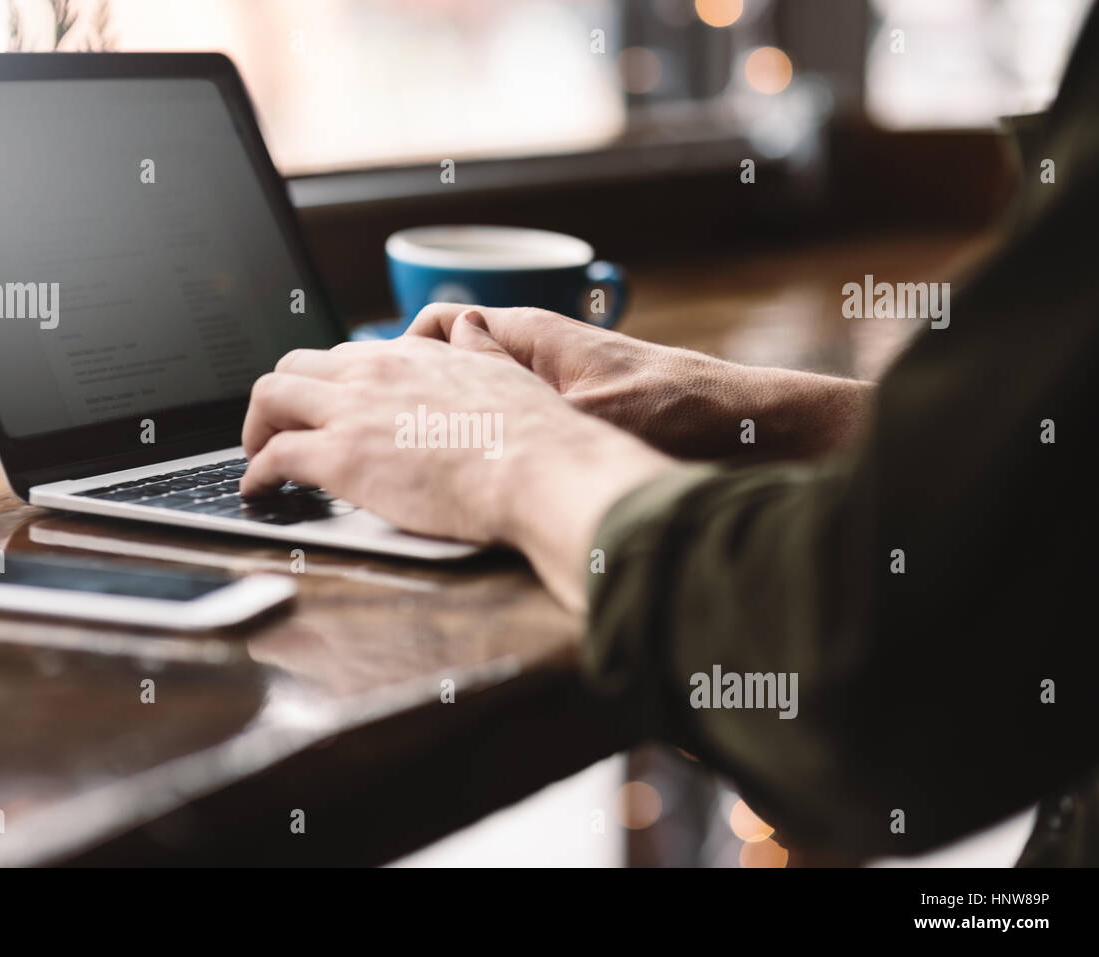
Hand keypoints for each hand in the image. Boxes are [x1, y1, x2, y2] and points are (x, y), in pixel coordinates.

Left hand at [241, 312, 674, 609]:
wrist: (537, 469)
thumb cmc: (533, 435)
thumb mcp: (506, 371)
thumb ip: (480, 347)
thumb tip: (470, 324)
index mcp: (411, 354)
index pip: (345, 356)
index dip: (327, 384)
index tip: (326, 407)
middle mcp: (372, 371)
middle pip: (293, 367)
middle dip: (278, 399)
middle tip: (278, 430)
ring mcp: (350, 412)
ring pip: (269, 398)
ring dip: (255, 428)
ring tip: (257, 456)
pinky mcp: (338, 458)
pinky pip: (272, 456)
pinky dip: (256, 473)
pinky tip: (260, 488)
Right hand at [407, 303, 872, 458]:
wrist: (746, 423)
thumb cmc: (677, 406)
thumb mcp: (591, 410)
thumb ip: (522, 405)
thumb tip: (458, 416)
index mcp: (531, 335)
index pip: (442, 324)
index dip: (405, 352)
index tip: (384, 391)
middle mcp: (535, 354)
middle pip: (450, 359)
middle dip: (416, 389)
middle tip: (388, 430)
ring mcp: (551, 387)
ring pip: (476, 393)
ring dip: (447, 419)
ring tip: (420, 459)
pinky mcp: (570, 419)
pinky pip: (506, 422)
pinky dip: (483, 442)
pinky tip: (477, 478)